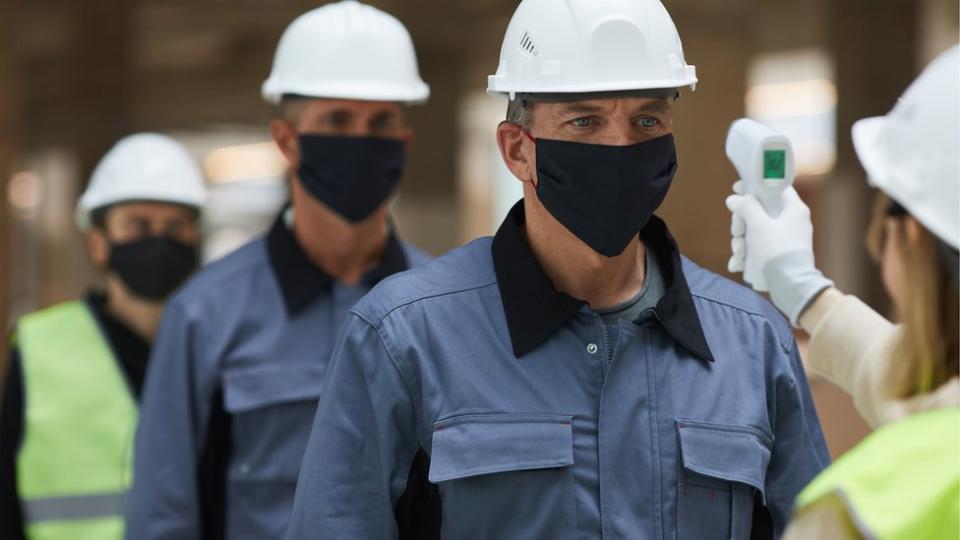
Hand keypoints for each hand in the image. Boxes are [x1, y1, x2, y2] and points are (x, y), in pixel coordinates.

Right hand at [725, 183, 833, 325]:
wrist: (791, 286)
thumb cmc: (777, 251)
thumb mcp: (758, 225)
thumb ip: (745, 207)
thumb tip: (734, 199)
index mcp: (793, 208)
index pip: (774, 187)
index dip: (755, 186)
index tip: (737, 188)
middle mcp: (791, 221)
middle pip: (759, 211)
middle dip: (742, 224)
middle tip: (736, 232)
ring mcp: (785, 239)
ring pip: (755, 232)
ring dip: (741, 242)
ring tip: (739, 255)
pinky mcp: (779, 255)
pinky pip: (759, 248)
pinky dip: (747, 255)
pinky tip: (737, 265)